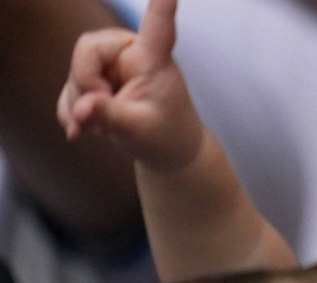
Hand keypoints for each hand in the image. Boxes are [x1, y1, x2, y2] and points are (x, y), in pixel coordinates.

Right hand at [56, 0, 204, 171]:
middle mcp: (130, 51)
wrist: (164, 151)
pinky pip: (69, 89)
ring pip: (73, 72)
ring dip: (80, 106)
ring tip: (105, 128)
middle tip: (104, 117)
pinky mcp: (95, 76)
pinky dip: (72, 112)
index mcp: (154, 59)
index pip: (157, 26)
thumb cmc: (165, 135)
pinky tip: (85, 128)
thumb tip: (81, 109)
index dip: (160, 6)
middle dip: (86, 87)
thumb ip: (109, 116)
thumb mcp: (138, 131)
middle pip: (86, 49)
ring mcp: (110, 62)